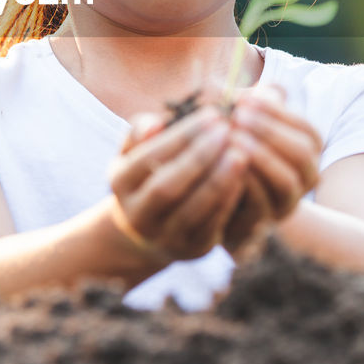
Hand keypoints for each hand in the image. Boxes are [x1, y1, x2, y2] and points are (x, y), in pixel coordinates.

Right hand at [107, 104, 248, 263]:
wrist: (153, 225)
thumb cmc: (150, 172)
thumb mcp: (137, 150)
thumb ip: (142, 131)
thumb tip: (156, 124)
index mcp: (120, 183)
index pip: (148, 157)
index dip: (181, 136)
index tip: (213, 114)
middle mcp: (136, 215)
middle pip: (167, 187)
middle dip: (199, 157)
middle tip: (228, 131)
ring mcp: (164, 237)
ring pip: (192, 211)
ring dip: (218, 180)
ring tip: (240, 152)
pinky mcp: (192, 249)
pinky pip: (212, 226)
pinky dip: (228, 200)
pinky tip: (244, 176)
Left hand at [221, 83, 323, 253]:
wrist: (218, 205)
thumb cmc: (233, 154)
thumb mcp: (244, 126)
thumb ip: (252, 106)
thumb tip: (251, 88)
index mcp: (306, 153)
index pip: (306, 131)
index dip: (277, 113)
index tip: (245, 99)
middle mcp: (303, 181)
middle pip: (302, 154)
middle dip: (270, 132)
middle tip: (237, 116)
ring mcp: (284, 205)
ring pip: (286, 183)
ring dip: (260, 158)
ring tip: (231, 139)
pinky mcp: (262, 225)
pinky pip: (259, 207)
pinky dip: (244, 184)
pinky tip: (221, 165)